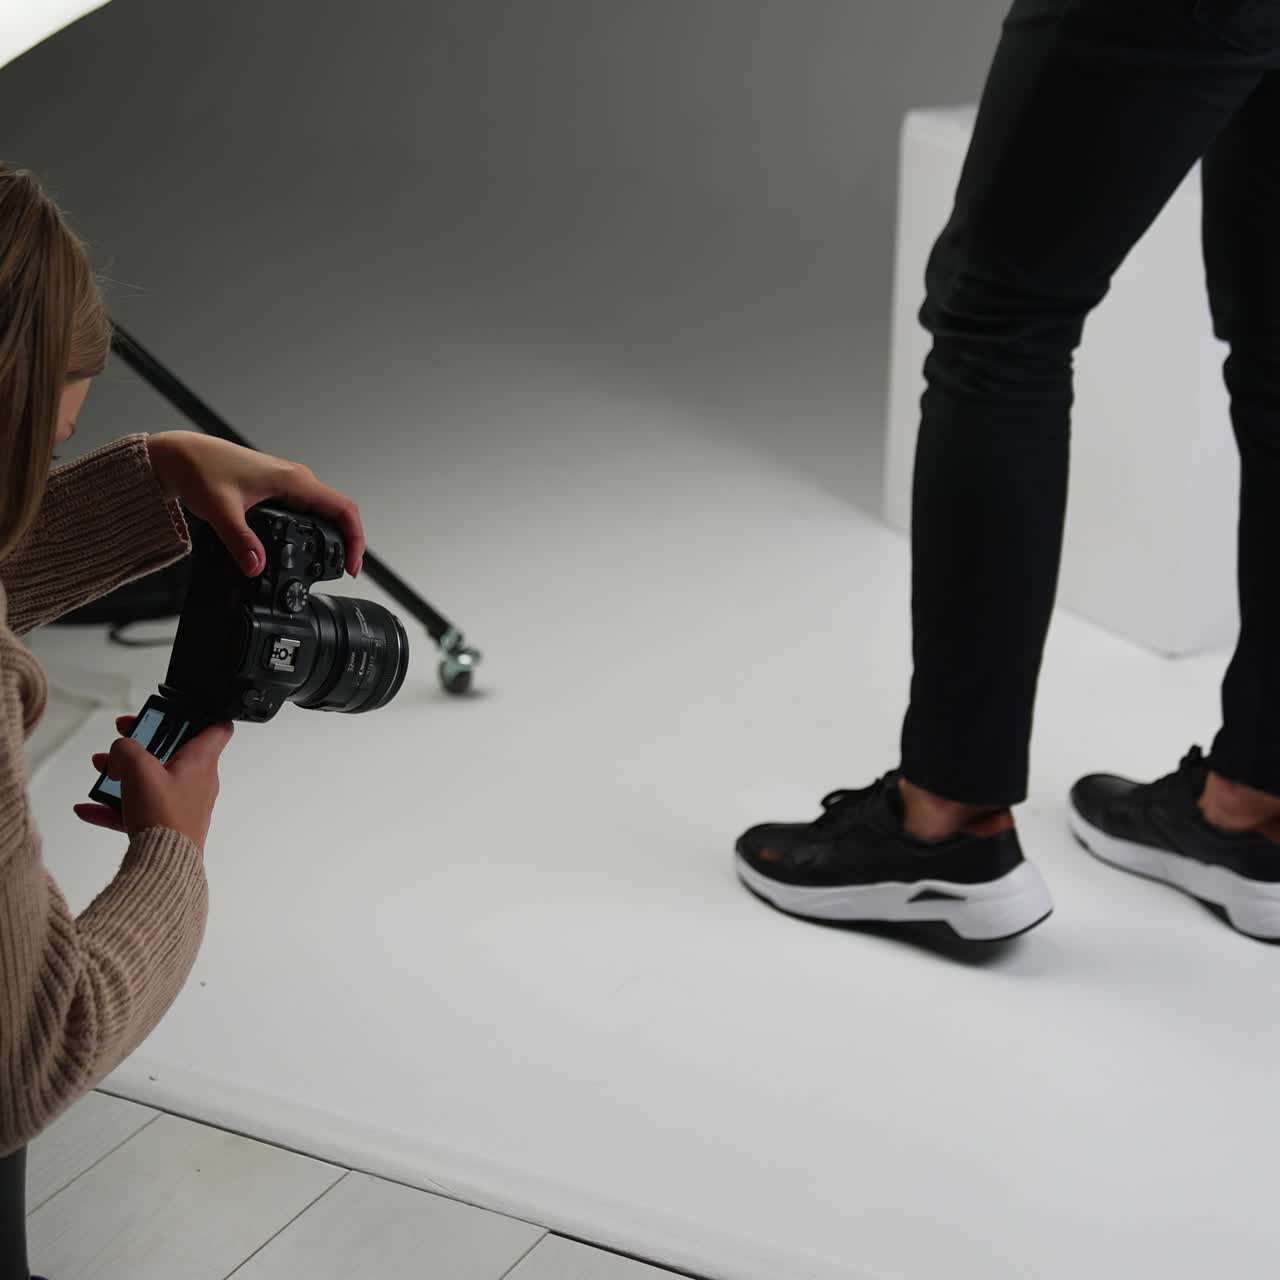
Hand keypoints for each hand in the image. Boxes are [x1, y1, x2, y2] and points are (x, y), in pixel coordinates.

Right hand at [74, 715, 234, 848]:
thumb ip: (126, 750)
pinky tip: (88, 808)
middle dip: (144, 742)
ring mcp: (183, 803)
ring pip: (153, 779)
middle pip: (174, 751)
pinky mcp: (167, 824)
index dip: (201, 714)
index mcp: (201, 761)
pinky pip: (139, 808)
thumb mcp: (139, 770)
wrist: (165, 865)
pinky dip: (116, 806)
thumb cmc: (165, 817)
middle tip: (123, 737)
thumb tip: (121, 750)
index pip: (218, 728)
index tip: (178, 711)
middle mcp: (197, 781)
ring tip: (101, 768)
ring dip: (125, 772)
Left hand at [146, 431, 365, 578]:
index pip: (343, 508)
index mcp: (293, 480)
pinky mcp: (276, 490)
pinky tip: (307, 546)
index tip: (351, 565)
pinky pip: (307, 511)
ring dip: (332, 536)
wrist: (180, 456)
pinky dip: (314, 531)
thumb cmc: (200, 468)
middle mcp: (296, 480)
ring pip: (323, 512)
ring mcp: (287, 485)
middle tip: (343, 571)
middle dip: (347, 543)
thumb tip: (256, 567)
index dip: (355, 539)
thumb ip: (240, 540)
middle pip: (338, 512)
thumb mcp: (220, 509)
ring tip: (331, 563)